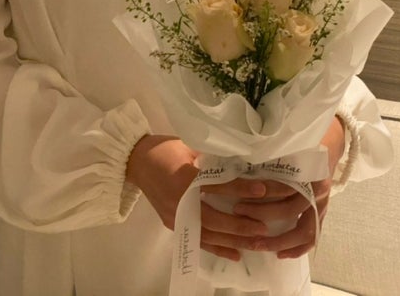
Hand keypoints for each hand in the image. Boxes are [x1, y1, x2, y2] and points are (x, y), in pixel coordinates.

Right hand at [126, 135, 269, 261]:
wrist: (135, 161)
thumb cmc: (164, 149)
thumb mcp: (189, 146)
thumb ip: (212, 157)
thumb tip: (243, 162)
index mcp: (182, 178)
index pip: (216, 185)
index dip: (239, 188)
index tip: (262, 190)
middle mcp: (178, 201)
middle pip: (212, 218)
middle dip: (239, 225)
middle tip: (263, 228)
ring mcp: (174, 216)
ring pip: (207, 234)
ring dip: (232, 240)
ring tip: (256, 243)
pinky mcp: (173, 223)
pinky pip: (197, 240)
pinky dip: (217, 248)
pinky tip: (235, 254)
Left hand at [230, 116, 345, 258]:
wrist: (328, 146)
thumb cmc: (302, 146)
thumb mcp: (286, 145)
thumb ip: (269, 156)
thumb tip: (237, 166)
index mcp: (309, 170)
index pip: (283, 185)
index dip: (260, 192)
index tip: (237, 195)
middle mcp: (318, 190)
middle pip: (290, 208)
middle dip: (262, 214)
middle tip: (238, 213)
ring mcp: (322, 204)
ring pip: (304, 230)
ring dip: (280, 241)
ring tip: (257, 245)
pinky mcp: (322, 214)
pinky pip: (313, 237)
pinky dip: (298, 249)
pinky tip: (281, 255)